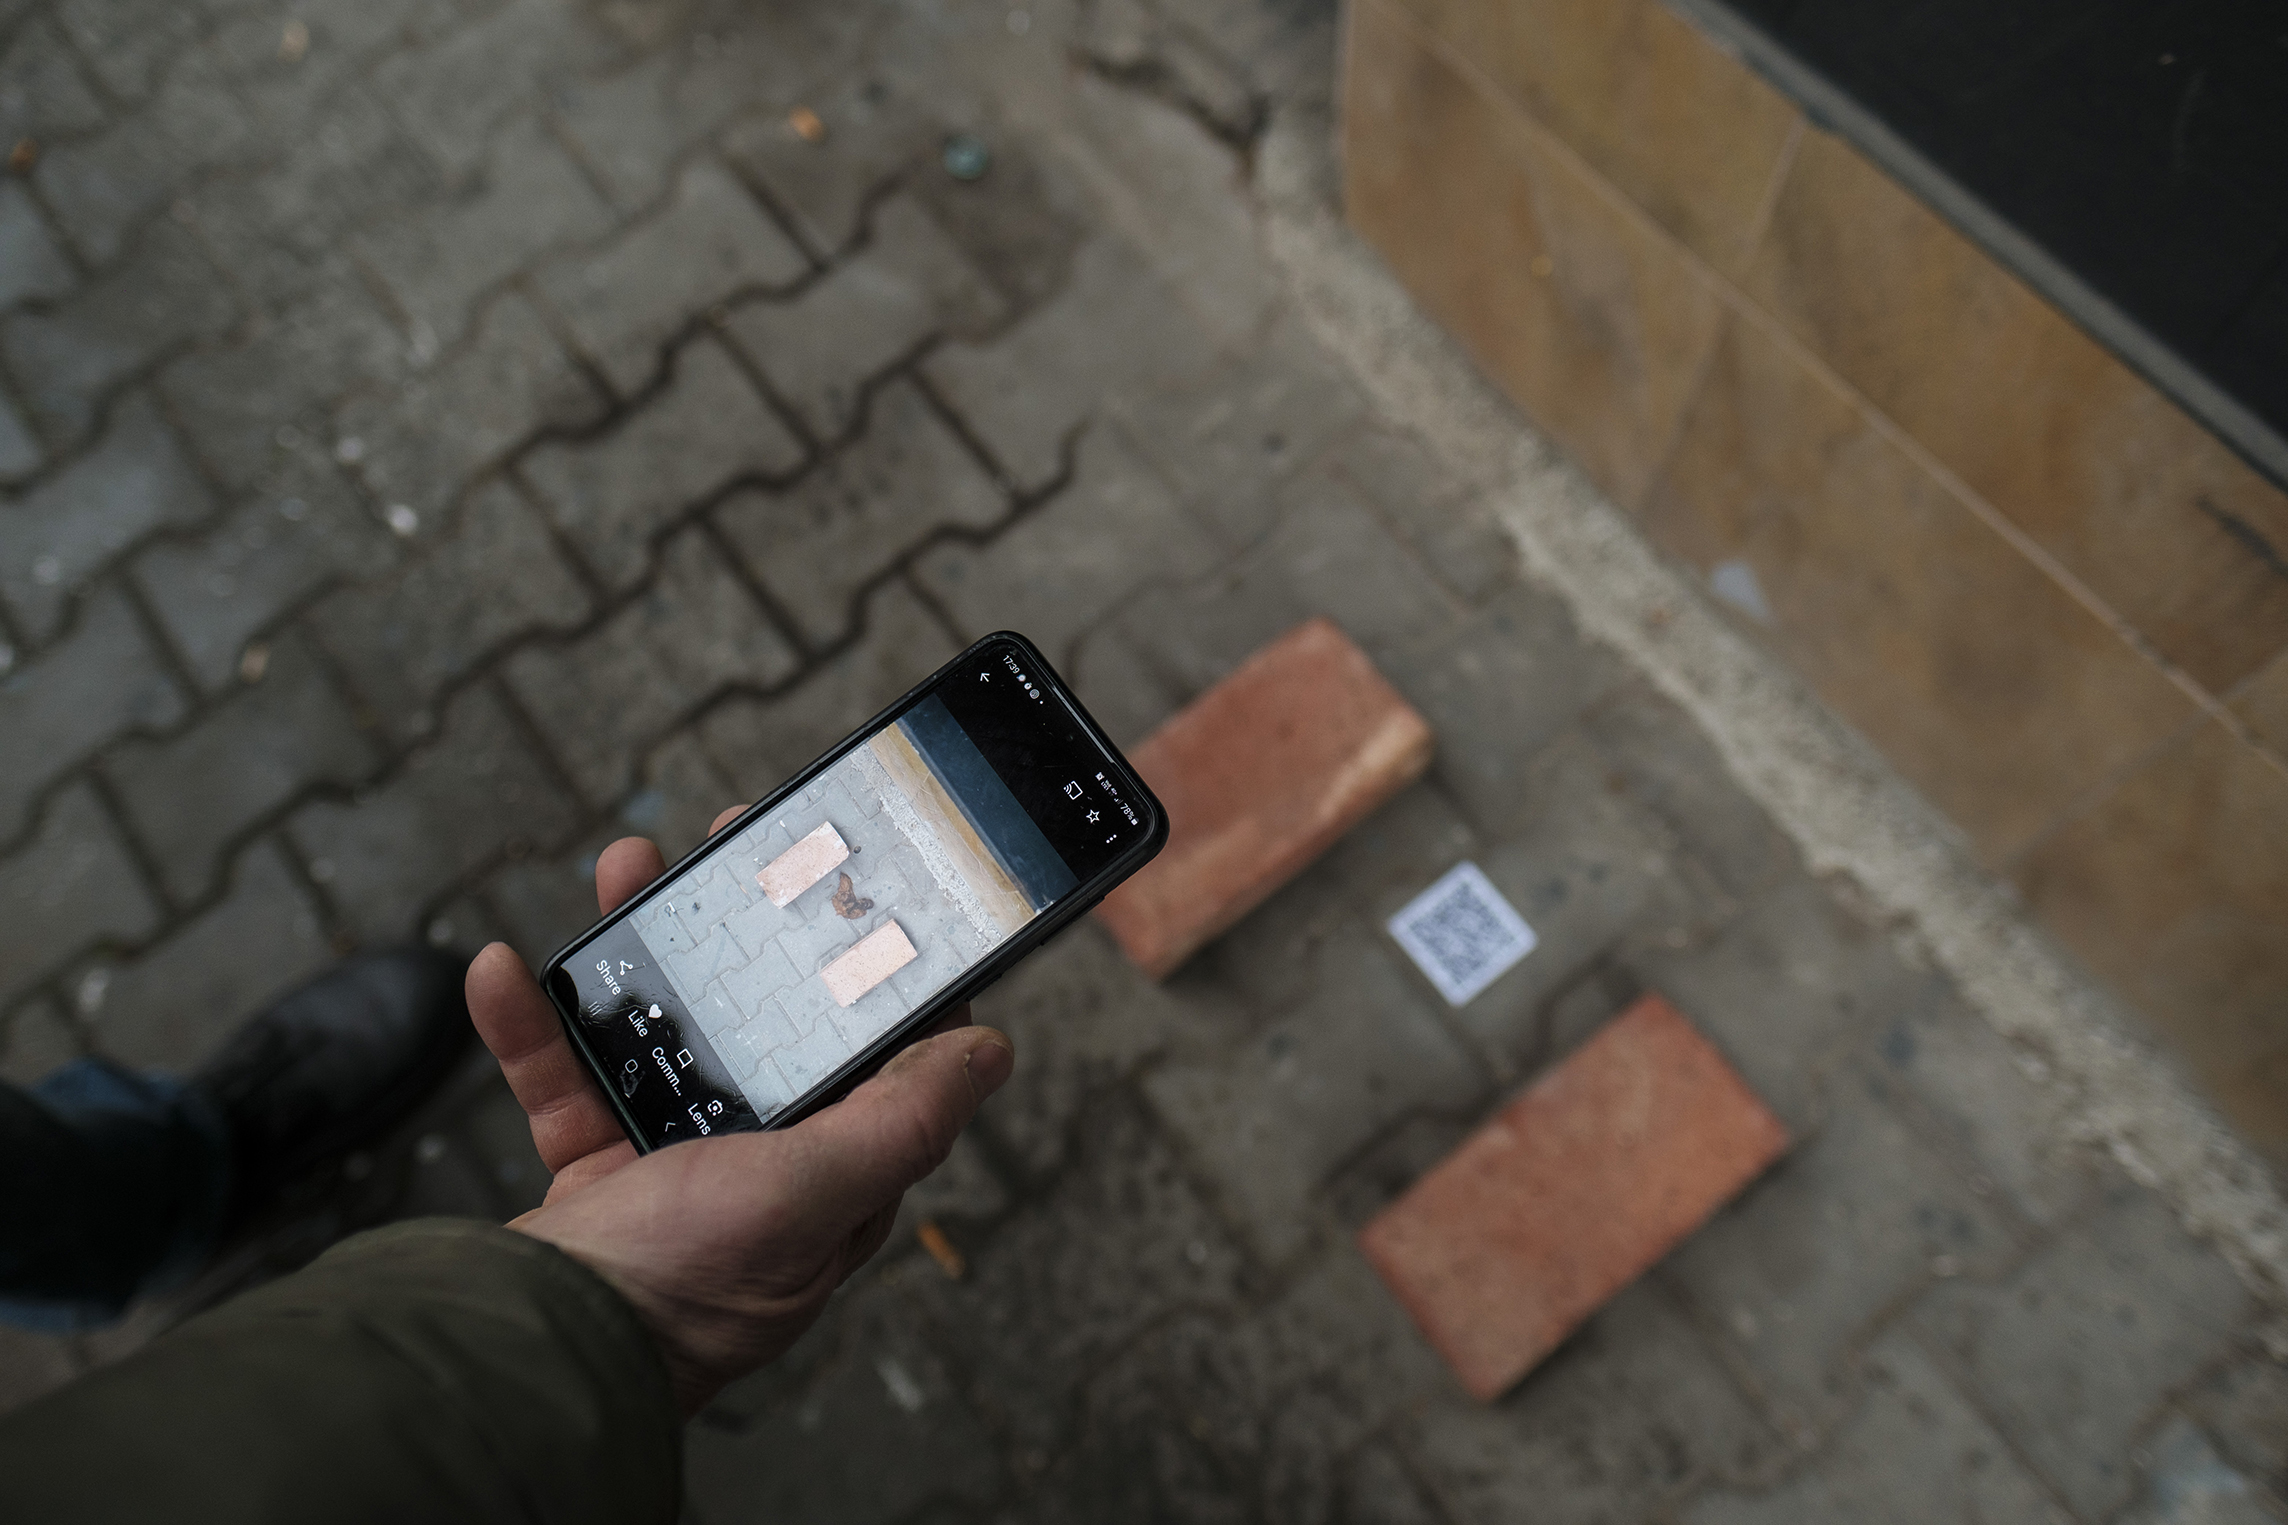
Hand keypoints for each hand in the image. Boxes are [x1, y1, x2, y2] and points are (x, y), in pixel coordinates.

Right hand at [463, 806, 1014, 1415]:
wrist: (530, 1352)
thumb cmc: (685, 1284)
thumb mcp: (815, 1189)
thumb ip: (901, 1121)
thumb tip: (992, 1054)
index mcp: (830, 1177)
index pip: (870, 1056)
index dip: (861, 967)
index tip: (845, 887)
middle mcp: (759, 1173)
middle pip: (761, 1024)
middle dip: (743, 933)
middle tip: (728, 850)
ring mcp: (669, 1172)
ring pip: (664, 1033)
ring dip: (640, 950)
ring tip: (624, 871)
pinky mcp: (590, 1176)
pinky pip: (563, 1079)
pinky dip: (533, 1026)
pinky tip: (504, 973)